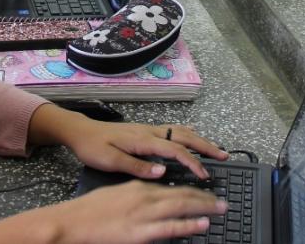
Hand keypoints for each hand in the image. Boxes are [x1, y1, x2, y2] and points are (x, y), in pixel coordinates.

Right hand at [0, 180, 226, 243]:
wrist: (70, 223)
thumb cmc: (89, 211)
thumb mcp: (117, 194)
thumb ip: (138, 194)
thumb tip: (156, 197)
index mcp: (139, 186)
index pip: (174, 186)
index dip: (194, 190)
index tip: (208, 192)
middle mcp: (145, 196)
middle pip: (183, 194)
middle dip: (206, 197)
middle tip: (223, 201)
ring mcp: (143, 215)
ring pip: (181, 208)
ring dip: (204, 208)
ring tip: (220, 210)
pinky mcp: (139, 233)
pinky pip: (170, 228)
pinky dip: (188, 225)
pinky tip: (202, 224)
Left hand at [27, 105, 228, 179]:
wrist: (80, 131)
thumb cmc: (93, 147)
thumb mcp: (110, 161)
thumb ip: (137, 166)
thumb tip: (162, 172)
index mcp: (143, 140)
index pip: (175, 151)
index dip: (192, 163)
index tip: (204, 175)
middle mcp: (150, 131)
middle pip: (185, 137)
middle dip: (206, 146)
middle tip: (224, 156)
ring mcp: (149, 129)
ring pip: (181, 132)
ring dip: (200, 140)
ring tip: (215, 149)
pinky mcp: (146, 131)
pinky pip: (174, 130)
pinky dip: (188, 135)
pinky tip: (193, 138)